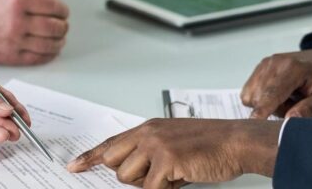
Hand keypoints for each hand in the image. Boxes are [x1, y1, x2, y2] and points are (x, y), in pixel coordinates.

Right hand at [0, 0, 68, 64]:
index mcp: (17, 1)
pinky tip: (50, 50)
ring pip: (49, 44)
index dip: (63, 9)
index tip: (63, 11)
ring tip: (59, 38)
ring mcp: (14, 41)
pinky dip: (49, 55)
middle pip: (55, 26)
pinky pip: (38, 58)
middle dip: (63, 26)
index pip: (53, 6)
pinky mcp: (11, 57)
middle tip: (63, 25)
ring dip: (59, 42)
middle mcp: (16, 21)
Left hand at [66, 119, 280, 188]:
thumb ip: (149, 153)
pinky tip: (182, 176)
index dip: (90, 157)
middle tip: (155, 175)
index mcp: (147, 128)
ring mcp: (155, 145)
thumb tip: (130, 173)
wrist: (237, 142)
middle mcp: (147, 134)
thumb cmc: (210, 145)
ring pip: (128, 178)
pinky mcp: (166, 160)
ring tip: (174, 173)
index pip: (111, 143)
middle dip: (129, 176)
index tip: (73, 166)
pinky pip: (150, 188)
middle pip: (113, 162)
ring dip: (149, 184)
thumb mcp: (173, 142)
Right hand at [241, 44, 311, 118]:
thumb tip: (288, 120)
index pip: (270, 94)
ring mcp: (264, 65)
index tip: (253, 123)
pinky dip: (261, 99)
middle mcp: (273, 64)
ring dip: (267, 105)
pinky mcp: (259, 69)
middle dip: (275, 110)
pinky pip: (249, 93)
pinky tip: (280, 95)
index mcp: (292, 68)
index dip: (261, 111)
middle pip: (259, 99)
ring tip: (290, 99)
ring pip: (251, 97)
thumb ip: (311, 109)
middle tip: (298, 105)